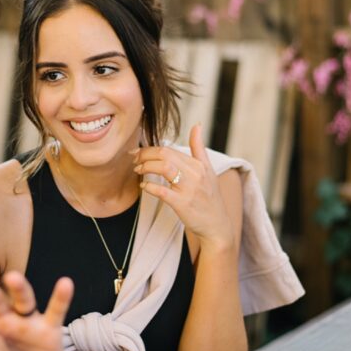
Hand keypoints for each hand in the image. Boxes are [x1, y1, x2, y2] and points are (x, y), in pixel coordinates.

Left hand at [134, 124, 233, 251]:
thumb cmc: (209, 197)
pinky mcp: (182, 204)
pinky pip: (162, 191)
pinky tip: (144, 186)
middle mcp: (195, 174)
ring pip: (164, 168)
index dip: (150, 149)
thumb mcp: (208, 170)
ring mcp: (189, 189)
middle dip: (145, 155)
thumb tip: (196, 125)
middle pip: (165, 155)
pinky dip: (150, 186)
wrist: (216, 225)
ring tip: (138, 170)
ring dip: (146, 167)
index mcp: (199, 164)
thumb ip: (199, 148)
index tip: (138, 152)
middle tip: (134, 160)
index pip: (170, 150)